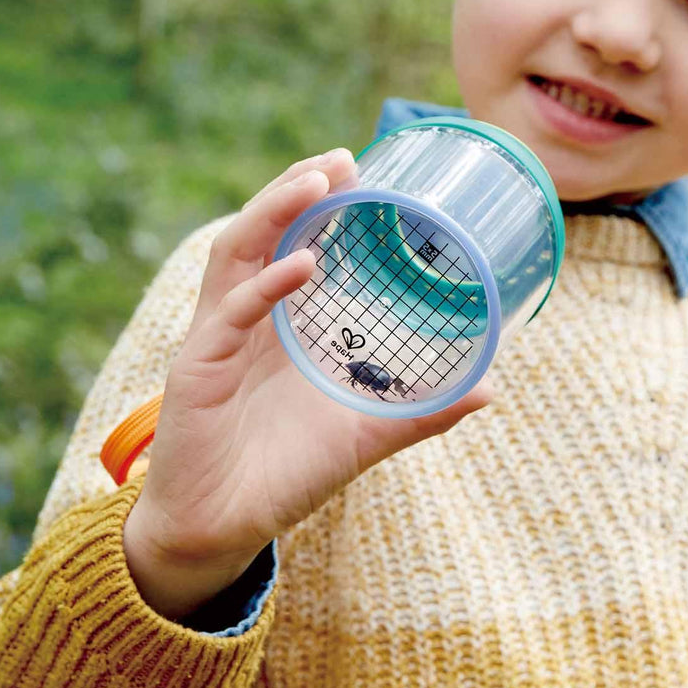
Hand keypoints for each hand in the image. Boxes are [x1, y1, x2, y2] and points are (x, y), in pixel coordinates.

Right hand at [123, 149, 494, 617]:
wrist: (221, 530)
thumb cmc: (286, 473)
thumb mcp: (366, 433)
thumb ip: (422, 410)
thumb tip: (490, 389)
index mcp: (279, 320)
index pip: (294, 239)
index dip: (321, 200)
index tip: (364, 170)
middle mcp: (244, 316)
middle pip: (263, 229)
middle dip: (298, 186)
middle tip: (343, 157)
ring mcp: (217, 337)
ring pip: (237, 252)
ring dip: (275, 210)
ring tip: (319, 180)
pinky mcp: (197, 368)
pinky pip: (230, 315)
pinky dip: (266, 286)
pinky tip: (304, 265)